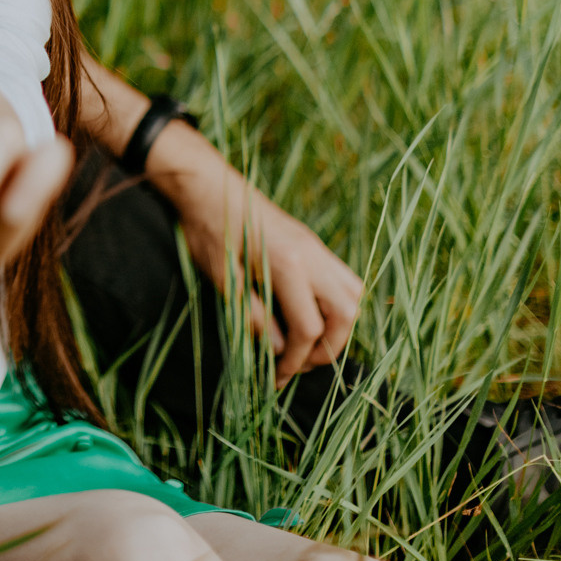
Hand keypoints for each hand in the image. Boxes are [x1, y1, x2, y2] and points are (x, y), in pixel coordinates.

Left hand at [150, 122, 362, 382]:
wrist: (208, 185)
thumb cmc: (208, 228)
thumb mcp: (221, 277)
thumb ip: (251, 315)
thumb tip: (277, 351)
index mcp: (287, 265)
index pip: (309, 328)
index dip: (296, 360)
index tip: (277, 376)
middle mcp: (312, 255)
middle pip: (345, 315)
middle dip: (327, 348)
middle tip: (298, 364)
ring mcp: (316, 247)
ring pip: (353, 295)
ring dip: (338, 326)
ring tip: (307, 343)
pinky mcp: (313, 243)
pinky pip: (343, 279)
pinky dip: (336, 304)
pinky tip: (308, 313)